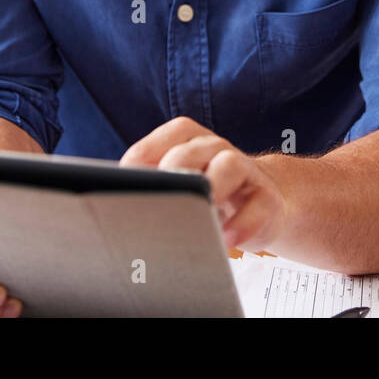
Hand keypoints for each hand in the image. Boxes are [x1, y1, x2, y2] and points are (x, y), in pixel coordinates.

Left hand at [121, 117, 286, 251]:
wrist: (262, 200)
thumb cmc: (207, 192)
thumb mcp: (178, 182)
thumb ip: (149, 186)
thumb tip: (112, 210)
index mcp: (184, 139)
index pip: (153, 146)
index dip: (136, 170)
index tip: (124, 193)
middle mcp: (213, 146)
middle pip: (188, 153)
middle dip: (171, 176)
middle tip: (157, 202)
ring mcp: (243, 169)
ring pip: (229, 166)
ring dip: (212, 188)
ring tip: (199, 213)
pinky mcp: (266, 197)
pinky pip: (258, 206)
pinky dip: (242, 224)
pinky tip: (227, 240)